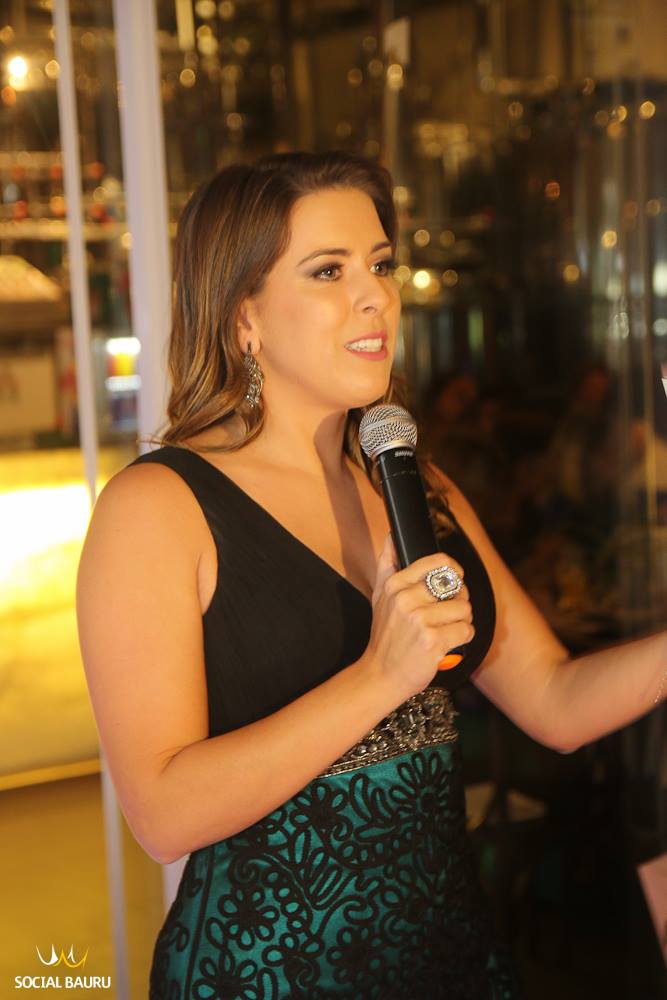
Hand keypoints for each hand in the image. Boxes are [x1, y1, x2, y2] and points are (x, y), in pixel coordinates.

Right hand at [362, 532, 473, 701]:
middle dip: (458, 601)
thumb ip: (387, 563)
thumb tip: (392, 535)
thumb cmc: (385, 636)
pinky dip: (462, 639)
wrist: (380, 675)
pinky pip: (466, 630)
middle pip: (456, 586)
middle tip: (446, 615)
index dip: (454, 571)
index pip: (439, 562)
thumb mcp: (379, 596)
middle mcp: (405, 599)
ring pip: (464, 609)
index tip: (454, 582)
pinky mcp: (432, 641)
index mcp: (395, 584)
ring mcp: (419, 620)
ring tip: (445, 630)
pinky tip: (447, 644)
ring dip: (461, 622)